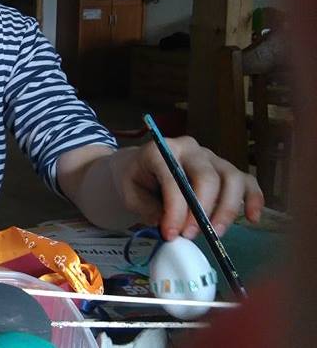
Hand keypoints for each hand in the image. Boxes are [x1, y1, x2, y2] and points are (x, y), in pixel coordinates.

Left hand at [117, 136, 264, 240]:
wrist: (140, 165)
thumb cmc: (136, 179)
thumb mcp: (130, 194)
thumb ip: (147, 208)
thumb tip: (169, 225)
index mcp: (161, 150)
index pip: (174, 179)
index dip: (175, 209)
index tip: (171, 234)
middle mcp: (190, 149)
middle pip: (207, 177)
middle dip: (202, 211)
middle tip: (191, 235)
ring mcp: (211, 157)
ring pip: (231, 178)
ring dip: (227, 209)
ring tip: (215, 233)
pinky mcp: (226, 169)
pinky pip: (247, 181)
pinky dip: (253, 199)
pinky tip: (252, 219)